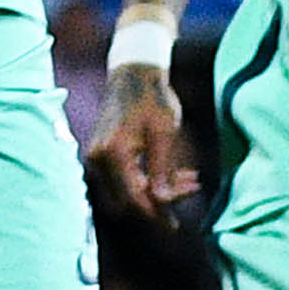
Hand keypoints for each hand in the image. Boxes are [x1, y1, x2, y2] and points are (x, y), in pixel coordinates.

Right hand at [86, 63, 208, 227]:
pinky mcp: (103, 153)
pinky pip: (123, 178)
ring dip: (155, 191)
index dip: (157, 210)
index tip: (179, 217)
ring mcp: (98, 156)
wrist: (133, 72)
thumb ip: (162, 169)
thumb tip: (163, 201)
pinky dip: (146, 180)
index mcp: (113, 152)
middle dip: (158, 202)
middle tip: (190, 190)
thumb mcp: (164, 132)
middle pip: (127, 199)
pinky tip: (173, 174)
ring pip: (126, 190)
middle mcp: (99, 157)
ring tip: (189, 180)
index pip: (134, 196)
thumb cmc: (152, 97)